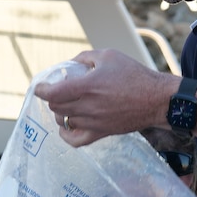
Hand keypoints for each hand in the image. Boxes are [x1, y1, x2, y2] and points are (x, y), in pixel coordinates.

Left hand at [34, 49, 175, 145]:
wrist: (156, 99)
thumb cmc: (135, 75)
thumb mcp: (109, 55)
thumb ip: (85, 57)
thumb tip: (70, 65)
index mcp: (88, 86)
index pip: (53, 93)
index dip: (41, 90)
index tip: (40, 87)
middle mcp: (88, 106)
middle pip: (56, 107)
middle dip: (52, 98)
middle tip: (59, 91)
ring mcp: (94, 122)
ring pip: (64, 121)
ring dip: (60, 112)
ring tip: (66, 104)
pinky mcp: (102, 132)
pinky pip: (75, 140)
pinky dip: (66, 134)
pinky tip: (67, 126)